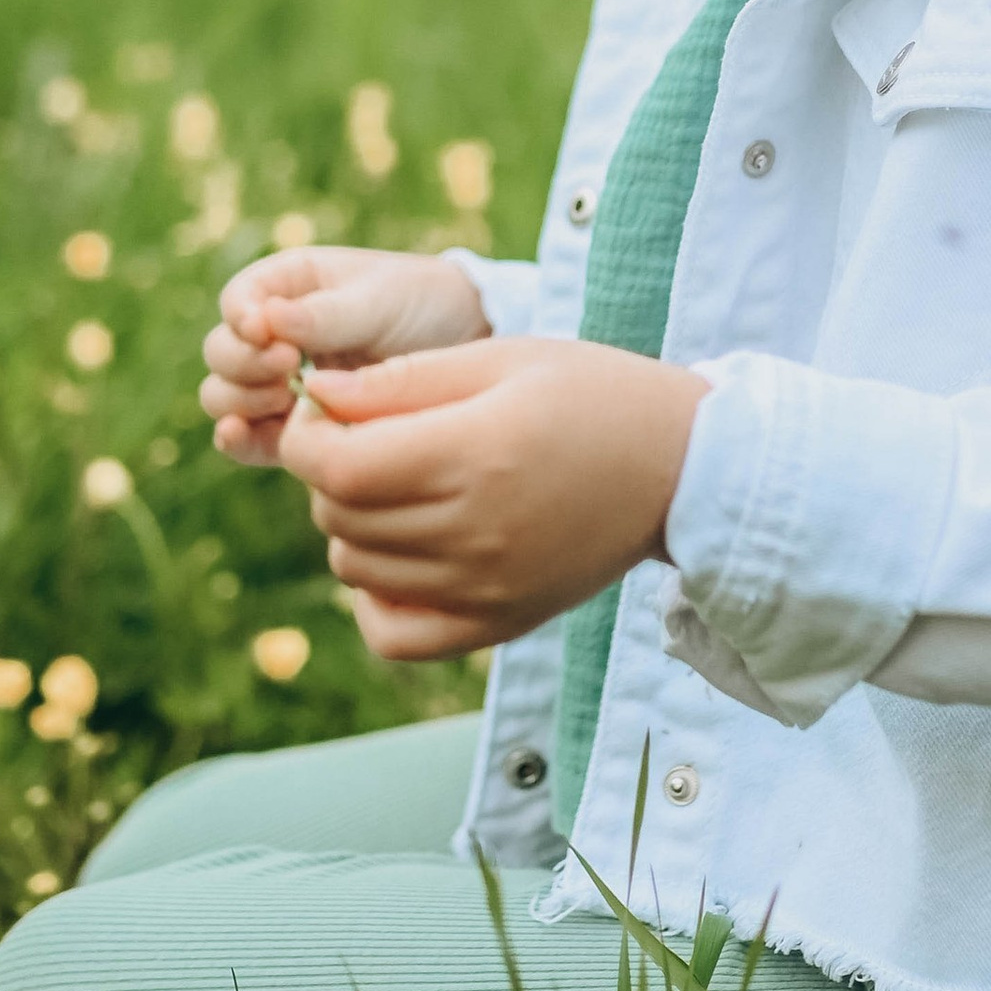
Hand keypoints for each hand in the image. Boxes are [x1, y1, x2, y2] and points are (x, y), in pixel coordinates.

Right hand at [201, 244, 487, 465]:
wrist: (469, 350)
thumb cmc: (423, 305)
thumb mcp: (380, 299)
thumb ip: (324, 314)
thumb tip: (265, 321)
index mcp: (288, 287)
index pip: (238, 302)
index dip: (243, 319)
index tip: (269, 334)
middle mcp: (274, 336)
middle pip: (221, 352)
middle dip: (243, 363)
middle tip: (286, 368)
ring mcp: (279, 384)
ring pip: (224, 396)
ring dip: (239, 400)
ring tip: (283, 399)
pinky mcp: (294, 428)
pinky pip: (248, 438)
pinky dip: (238, 439)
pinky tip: (241, 436)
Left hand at [281, 337, 704, 660]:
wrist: (683, 467)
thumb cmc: (592, 394)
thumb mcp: (501, 357)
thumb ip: (400, 378)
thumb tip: (314, 395)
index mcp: (476, 454)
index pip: (335, 467)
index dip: (307, 435)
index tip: (328, 408)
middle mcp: (476, 532)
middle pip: (337, 515)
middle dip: (331, 469)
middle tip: (370, 434)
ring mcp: (486, 589)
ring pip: (354, 567)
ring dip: (352, 522)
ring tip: (398, 482)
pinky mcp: (498, 623)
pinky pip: (393, 634)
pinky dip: (374, 595)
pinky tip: (401, 551)